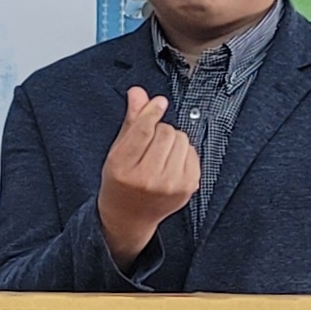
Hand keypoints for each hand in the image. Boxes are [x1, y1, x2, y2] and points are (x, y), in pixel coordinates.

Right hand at [98, 86, 201, 264]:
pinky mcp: (187, 187)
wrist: (130, 216)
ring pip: (181, 139)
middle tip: (150, 143)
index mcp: (123, 168)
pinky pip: (192, 152)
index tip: (158, 102)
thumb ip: (131, 121)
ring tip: (160, 154)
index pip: (143, 131)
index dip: (152, 112)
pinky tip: (171, 163)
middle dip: (159, 130)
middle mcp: (147, 178)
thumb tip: (138, 92)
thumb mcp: (117, 152)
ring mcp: (170, 185)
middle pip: (165, 132)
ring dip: (172, 140)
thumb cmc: (121, 181)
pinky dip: (183, 152)